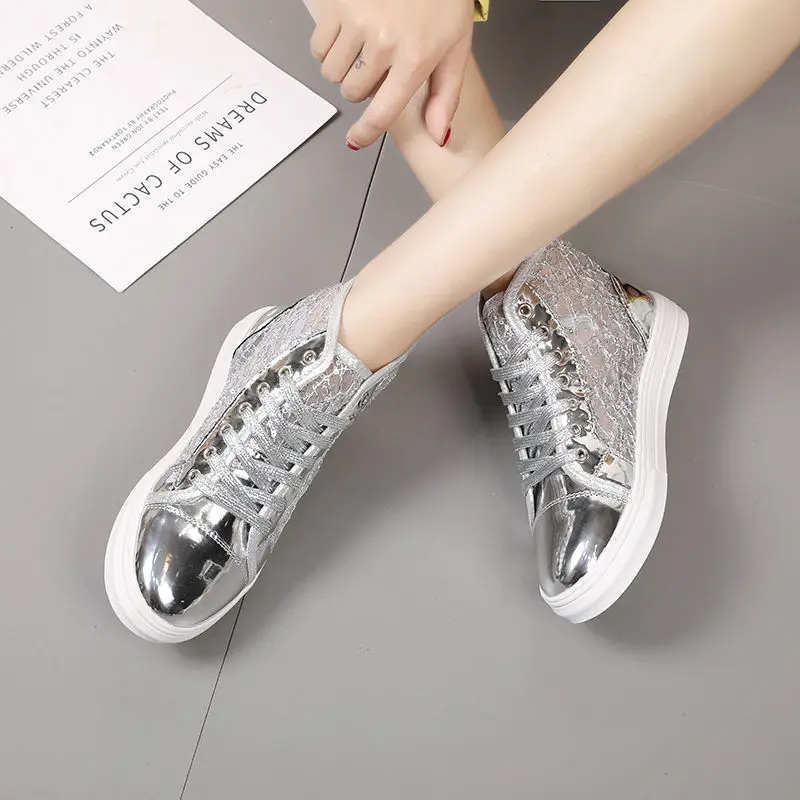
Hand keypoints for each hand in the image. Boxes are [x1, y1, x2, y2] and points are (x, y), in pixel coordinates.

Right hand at [310, 0, 474, 148]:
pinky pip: (318, 47)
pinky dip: (328, 45)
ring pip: (332, 72)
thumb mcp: (455, 46)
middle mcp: (385, 44)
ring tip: (362, 44)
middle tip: (376, 62)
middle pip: (352, 92)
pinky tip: (347, 31)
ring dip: (343, 65)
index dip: (366, 132)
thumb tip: (438, 135)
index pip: (382, 113)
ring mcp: (357, 22)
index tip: (356, 139)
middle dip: (361, 84)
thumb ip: (445, 94)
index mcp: (415, 59)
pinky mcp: (336, 5)